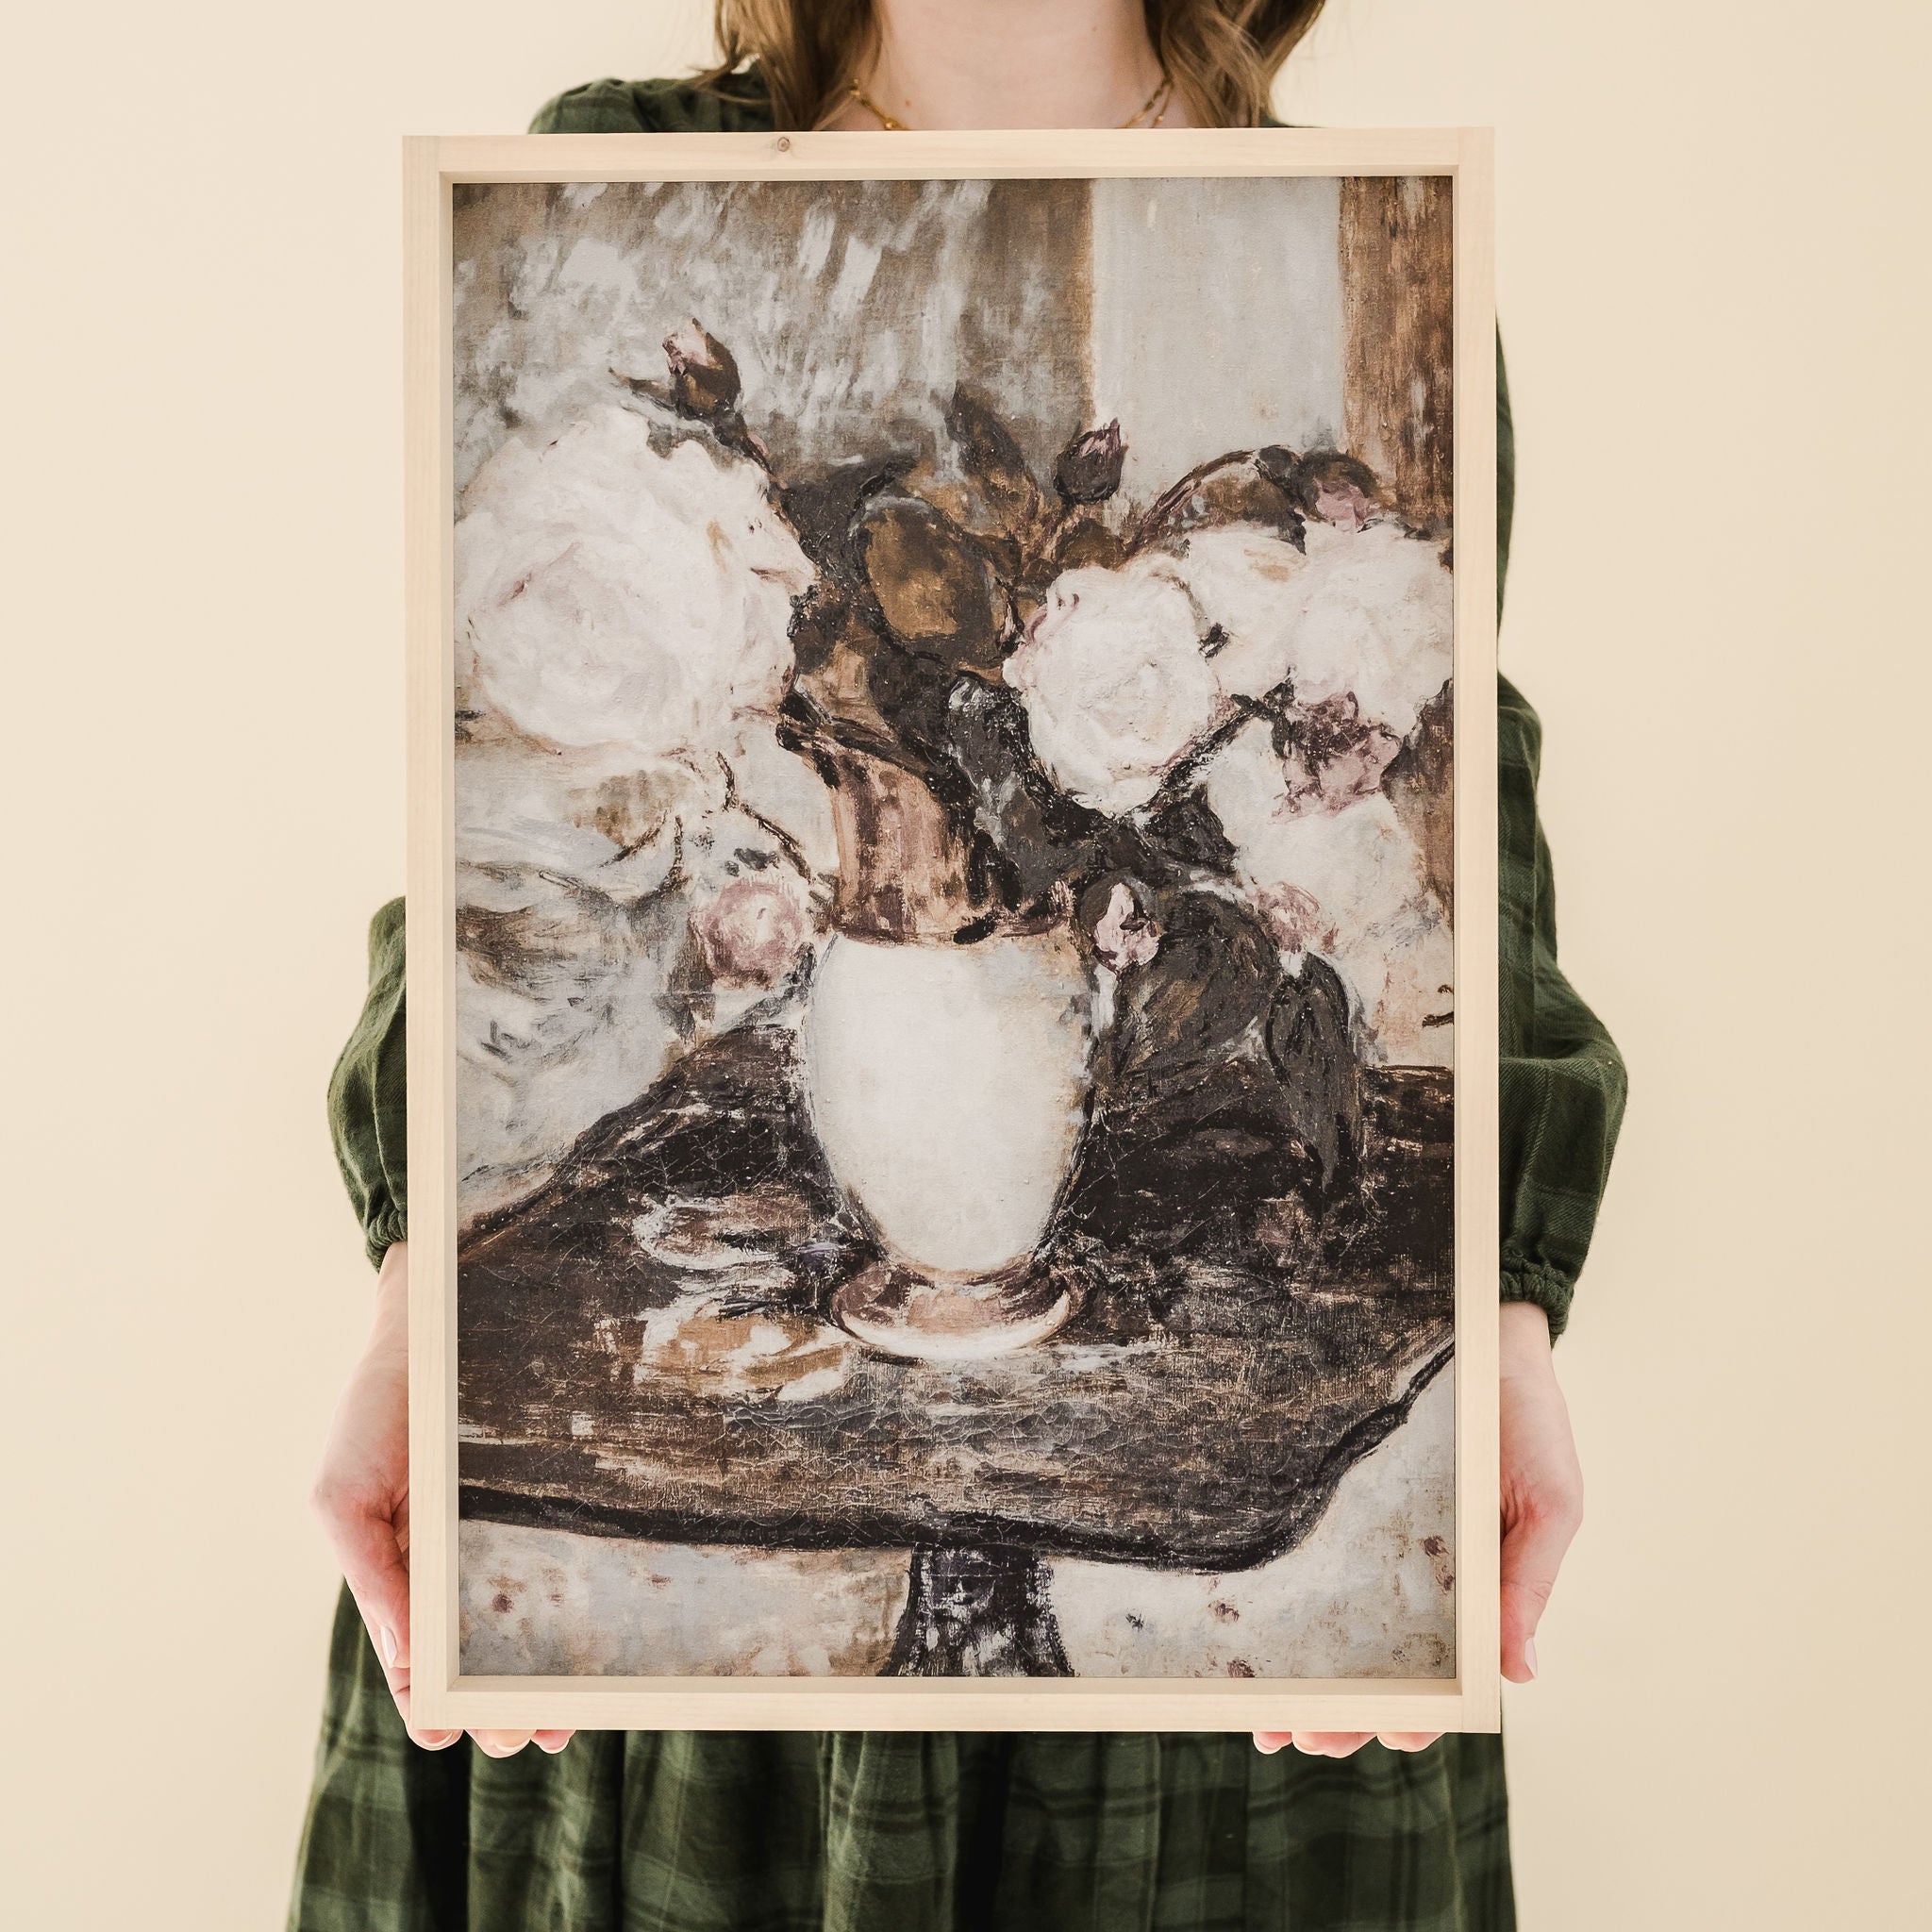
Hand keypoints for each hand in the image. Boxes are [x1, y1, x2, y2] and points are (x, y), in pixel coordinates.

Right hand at [309, 1240, 573, 1757]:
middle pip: (483, 1659)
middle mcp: (460, 1565)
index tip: (468, 1734)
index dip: (442, 1708)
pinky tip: (602, 1631)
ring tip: (569, 1714)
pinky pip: (565, 1560)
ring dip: (546, 1676)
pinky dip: (578, 1604)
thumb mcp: (344, 1498)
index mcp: (406, 1576)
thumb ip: (372, 1578)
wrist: (432, 1324)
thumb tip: (407, 1664)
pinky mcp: (553, 1497)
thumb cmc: (376, 1414)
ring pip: (530, 1623)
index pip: (420, 1665)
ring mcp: (509, 1533)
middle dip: (504, 1708)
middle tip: (536, 1733)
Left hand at [1254, 1300, 1582, 1756]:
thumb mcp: (1550, 1499)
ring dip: (1305, 1687)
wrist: (1484, 1332)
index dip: (1419, 1711)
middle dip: (1346, 1717)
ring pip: (1336, 1636)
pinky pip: (1307, 1563)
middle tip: (1304, 1738)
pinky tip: (1244, 1640)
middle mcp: (1421, 1581)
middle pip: (1381, 1670)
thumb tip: (1517, 1674)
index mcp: (1478, 1592)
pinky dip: (1279, 1610)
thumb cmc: (1528, 1421)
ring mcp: (1375, 1546)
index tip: (1393, 1731)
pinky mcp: (1339, 1506)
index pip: (1447, 1674)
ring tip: (1266, 1723)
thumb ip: (1530, 1582)